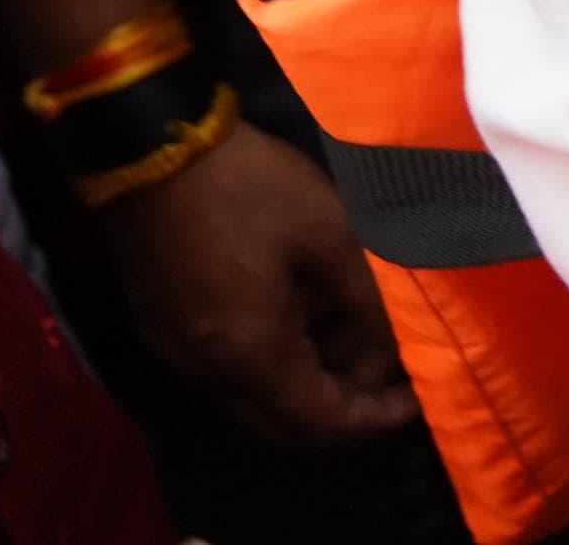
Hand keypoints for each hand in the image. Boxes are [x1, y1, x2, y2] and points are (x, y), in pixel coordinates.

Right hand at [102, 121, 419, 443]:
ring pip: (259, 390)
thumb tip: (399, 342)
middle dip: (348, 395)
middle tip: (390, 349)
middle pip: (289, 420)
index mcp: (251, 357)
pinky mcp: (164, 324)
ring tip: (356, 313)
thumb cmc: (248, 188)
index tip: (419, 390)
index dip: (379, 416)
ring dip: (312, 369)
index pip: (324, 425)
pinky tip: (305, 300)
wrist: (149, 145)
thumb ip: (369, 299)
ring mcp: (179, 350)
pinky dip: (276, 350)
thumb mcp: (329, 234)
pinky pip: (230, 362)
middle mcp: (208, 372)